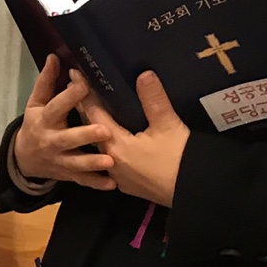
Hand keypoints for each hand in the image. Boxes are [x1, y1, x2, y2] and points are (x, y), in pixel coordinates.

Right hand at [12, 56, 115, 187]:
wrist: (23, 159)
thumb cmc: (36, 125)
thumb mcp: (36, 104)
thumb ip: (47, 82)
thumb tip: (55, 56)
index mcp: (44, 120)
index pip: (56, 106)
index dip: (69, 96)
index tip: (84, 84)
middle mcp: (51, 141)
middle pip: (67, 139)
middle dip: (84, 135)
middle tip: (104, 130)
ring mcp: (59, 160)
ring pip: (76, 162)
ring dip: (92, 163)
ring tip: (110, 161)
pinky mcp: (66, 174)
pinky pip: (82, 180)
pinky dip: (96, 183)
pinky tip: (111, 183)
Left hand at [79, 71, 188, 206]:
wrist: (192, 193)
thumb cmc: (179, 159)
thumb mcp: (168, 126)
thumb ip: (154, 100)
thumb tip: (143, 73)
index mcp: (114, 144)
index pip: (94, 113)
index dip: (84, 92)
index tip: (73, 74)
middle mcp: (110, 161)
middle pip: (93, 130)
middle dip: (88, 111)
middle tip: (78, 90)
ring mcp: (117, 175)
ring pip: (102, 147)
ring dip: (98, 131)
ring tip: (96, 114)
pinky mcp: (127, 184)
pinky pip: (113, 161)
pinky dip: (111, 147)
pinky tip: (117, 140)